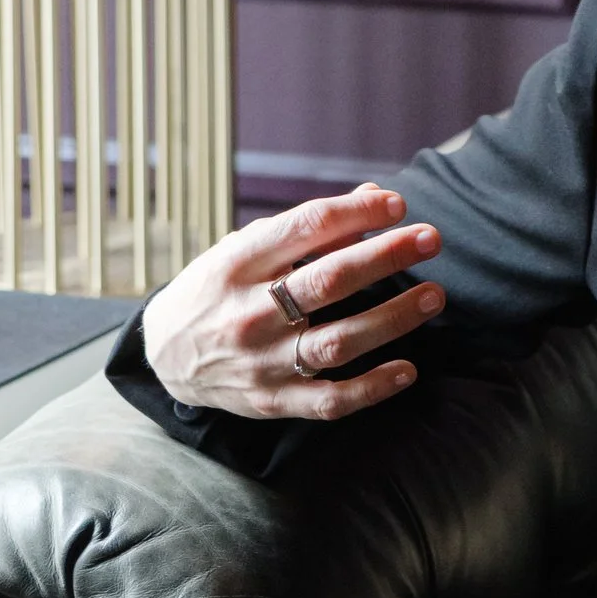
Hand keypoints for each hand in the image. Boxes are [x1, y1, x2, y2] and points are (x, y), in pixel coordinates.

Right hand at [141, 187, 443, 422]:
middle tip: (430, 239)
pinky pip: (328, 401)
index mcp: (240, 262)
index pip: (307, 227)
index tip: (399, 204)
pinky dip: (371, 389)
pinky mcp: (272, 401)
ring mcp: (262, 361)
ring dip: (391, 319)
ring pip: (337, 341)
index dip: (358, 213)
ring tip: (432, 296)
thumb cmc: (217, 288)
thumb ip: (309, 228)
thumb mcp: (246, 247)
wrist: (163, 356)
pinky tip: (407, 370)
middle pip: (328, 281)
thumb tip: (374, 196)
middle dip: (386, 256)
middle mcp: (249, 312)